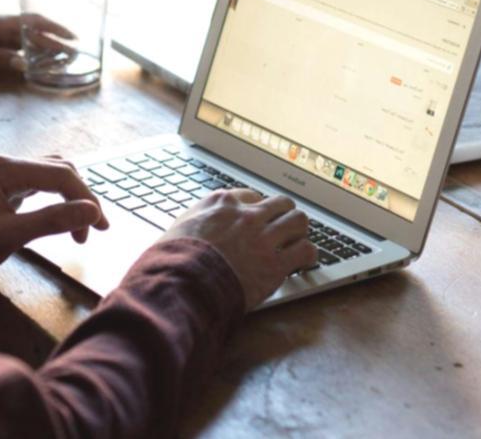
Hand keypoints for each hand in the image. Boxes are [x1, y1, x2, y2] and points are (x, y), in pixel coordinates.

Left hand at [0, 13, 72, 72]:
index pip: (32, 23)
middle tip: (72, 50)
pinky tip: (28, 59)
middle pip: (29, 29)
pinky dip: (22, 51)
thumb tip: (26, 64)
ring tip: (57, 56)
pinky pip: (7, 45)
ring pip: (19, 37)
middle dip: (52, 38)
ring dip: (38, 45)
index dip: (54, 30)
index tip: (73, 38)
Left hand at [0, 155, 107, 280]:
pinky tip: (58, 217)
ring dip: (68, 199)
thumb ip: (53, 220)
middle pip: (57, 170)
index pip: (60, 175)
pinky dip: (53, 201)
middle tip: (93, 229)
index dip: (85, 199)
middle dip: (80, 197)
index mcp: (4, 168)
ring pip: (48, 177)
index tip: (100, 226)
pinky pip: (35, 187)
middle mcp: (3, 165)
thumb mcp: (11, 235)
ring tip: (80, 227)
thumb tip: (91, 212)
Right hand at [160, 190, 315, 308]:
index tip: (257, 218)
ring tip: (298, 240)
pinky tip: (306, 261)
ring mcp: (264, 238)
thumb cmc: (173, 260)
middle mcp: (247, 215)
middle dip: (283, 215)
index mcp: (222, 204)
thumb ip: (195, 222)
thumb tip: (193, 228)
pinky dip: (308, 255)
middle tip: (283, 227)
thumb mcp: (178, 228)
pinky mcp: (275, 264)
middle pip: (280, 203)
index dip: (256, 208)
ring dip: (299, 231)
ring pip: (299, 221)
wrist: (183, 283)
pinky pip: (305, 250)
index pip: (250, 196)